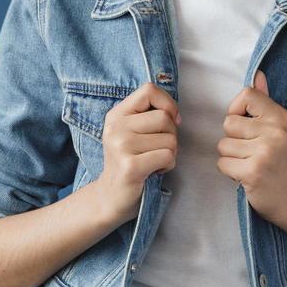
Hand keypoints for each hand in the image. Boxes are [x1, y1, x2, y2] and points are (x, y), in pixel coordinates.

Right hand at [96, 81, 179, 221]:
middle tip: (157, 149)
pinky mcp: (130, 166)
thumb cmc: (129, 162)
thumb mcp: (131, 132)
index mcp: (116, 115)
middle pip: (164, 117)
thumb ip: (148, 116)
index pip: (149, 90)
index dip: (167, 104)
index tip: (170, 121)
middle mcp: (116, 127)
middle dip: (171, 135)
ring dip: (170, 153)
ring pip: (170, 139)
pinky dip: (168, 165)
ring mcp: (121, 146)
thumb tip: (176, 114)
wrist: (110, 196)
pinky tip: (154, 171)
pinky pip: (167, 156)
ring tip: (153, 161)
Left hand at [216, 70, 286, 225]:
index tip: (247, 125)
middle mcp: (275, 132)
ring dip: (230, 156)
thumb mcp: (277, 128)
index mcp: (281, 117)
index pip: (247, 95)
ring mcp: (265, 152)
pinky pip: (222, 163)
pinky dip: (229, 171)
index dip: (237, 109)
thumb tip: (257, 74)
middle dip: (233, 138)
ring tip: (249, 163)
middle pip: (229, 122)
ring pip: (223, 144)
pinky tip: (245, 175)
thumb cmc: (278, 160)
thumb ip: (264, 102)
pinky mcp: (253, 171)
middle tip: (251, 151)